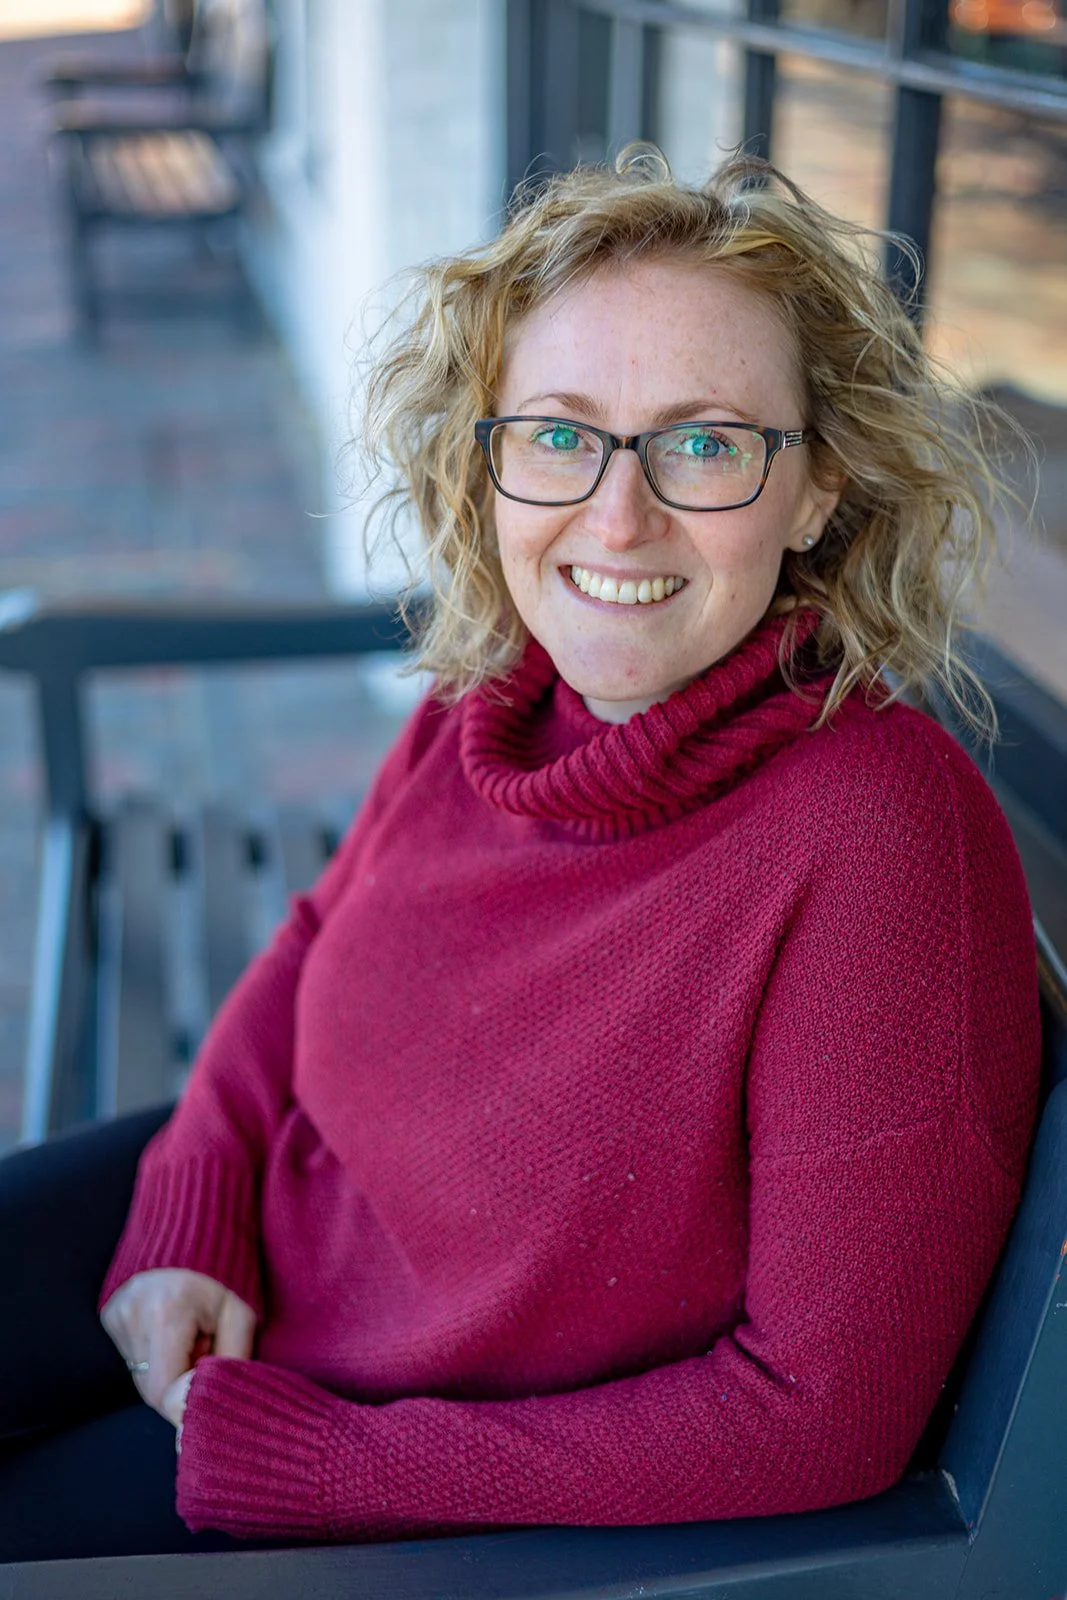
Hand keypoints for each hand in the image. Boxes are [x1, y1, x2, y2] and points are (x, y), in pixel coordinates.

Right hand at [100, 1268, 254, 1423]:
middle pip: (150, 1388)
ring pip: (140, 1376)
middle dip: (179, 1384)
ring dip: (167, 1369)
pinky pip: (132, 1358)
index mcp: (167, 1312)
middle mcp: (132, 1313)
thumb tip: (214, 1408)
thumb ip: (231, 1361)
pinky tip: (170, 1331)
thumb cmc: (223, 1279)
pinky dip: (154, 1356)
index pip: (163, 1391)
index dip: (185, 1401)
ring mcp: (116, 1313)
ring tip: (188, 1338)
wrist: (192, 1236)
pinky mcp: (108, 1315)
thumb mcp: (240, 1316)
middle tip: (202, 1356)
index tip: (204, 1394)